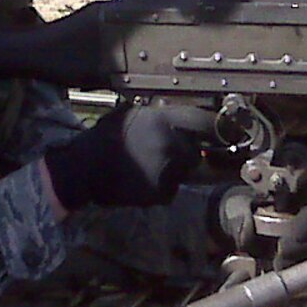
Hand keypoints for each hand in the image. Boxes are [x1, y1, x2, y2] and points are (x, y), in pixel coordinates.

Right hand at [43, 104, 217, 211]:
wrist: (83, 168)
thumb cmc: (103, 138)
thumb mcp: (130, 114)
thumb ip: (156, 115)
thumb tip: (175, 117)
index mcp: (163, 120)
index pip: (204, 122)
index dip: (216, 128)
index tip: (223, 132)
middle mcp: (171, 144)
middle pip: (194, 153)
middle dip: (183, 156)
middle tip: (160, 156)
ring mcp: (168, 170)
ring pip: (182, 174)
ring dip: (171, 173)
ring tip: (145, 169)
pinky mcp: (161, 193)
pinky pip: (170, 191)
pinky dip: (160, 189)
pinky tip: (139, 182)